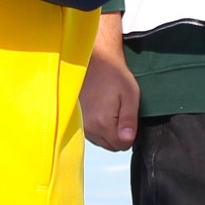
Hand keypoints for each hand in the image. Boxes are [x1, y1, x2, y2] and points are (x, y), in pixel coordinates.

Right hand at [80, 10, 138, 150]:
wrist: (93, 59)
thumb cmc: (112, 73)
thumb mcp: (130, 94)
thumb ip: (129, 120)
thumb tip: (128, 139)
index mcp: (102, 123)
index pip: (121, 145)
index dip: (129, 134)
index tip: (128, 118)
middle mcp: (88, 126)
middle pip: (110, 145)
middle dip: (118, 133)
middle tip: (120, 111)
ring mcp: (80, 123)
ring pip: (100, 140)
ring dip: (107, 130)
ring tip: (109, 107)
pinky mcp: (75, 118)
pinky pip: (91, 132)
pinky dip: (97, 125)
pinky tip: (99, 108)